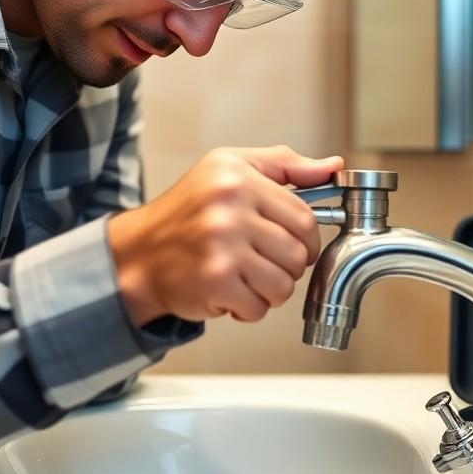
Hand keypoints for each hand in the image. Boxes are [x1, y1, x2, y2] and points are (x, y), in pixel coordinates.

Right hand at [107, 146, 343, 324]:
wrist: (139, 253)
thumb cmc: (188, 210)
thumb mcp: (231, 169)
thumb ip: (285, 165)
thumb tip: (333, 166)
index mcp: (238, 178)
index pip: (304, 217)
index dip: (306, 239)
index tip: (291, 244)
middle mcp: (229, 209)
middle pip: (299, 254)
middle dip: (287, 266)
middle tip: (261, 261)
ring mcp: (222, 247)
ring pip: (284, 284)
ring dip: (269, 290)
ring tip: (245, 277)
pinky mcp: (215, 282)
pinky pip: (259, 307)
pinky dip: (248, 308)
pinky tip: (229, 292)